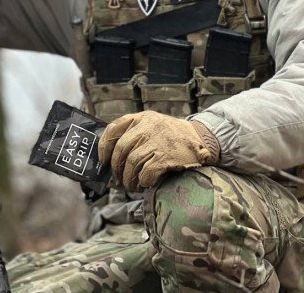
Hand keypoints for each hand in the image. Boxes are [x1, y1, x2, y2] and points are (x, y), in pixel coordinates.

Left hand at [98, 111, 219, 190]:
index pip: (113, 129)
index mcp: (141, 118)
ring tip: (130, 185)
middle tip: (117, 180)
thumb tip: (110, 160)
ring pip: (131, 163)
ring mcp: (157, 141)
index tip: (102, 161)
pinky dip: (143, 181)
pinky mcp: (166, 156)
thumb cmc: (171, 137)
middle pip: (121, 149)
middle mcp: (147, 127)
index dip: (103, 147)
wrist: (201, 139)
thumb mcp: (152, 126)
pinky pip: (146, 172)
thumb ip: (133, 135)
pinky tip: (145, 183)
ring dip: (128, 178)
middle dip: (116, 168)